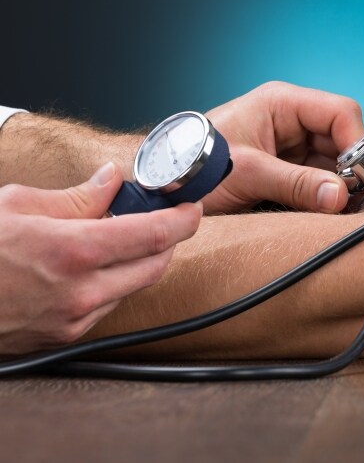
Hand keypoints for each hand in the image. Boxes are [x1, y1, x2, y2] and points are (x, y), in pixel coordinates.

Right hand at [0, 162, 201, 354]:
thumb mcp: (18, 205)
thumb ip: (78, 197)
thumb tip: (112, 181)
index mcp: (71, 251)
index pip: (152, 236)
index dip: (183, 220)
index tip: (193, 208)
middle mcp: (81, 291)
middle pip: (155, 264)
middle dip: (169, 240)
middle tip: (165, 219)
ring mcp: (76, 318)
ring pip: (135, 286)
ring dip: (142, 260)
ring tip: (122, 238)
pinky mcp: (69, 334)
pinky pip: (112, 304)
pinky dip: (117, 281)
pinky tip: (98, 265)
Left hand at [203, 81, 363, 213]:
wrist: (166, 181)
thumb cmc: (194, 162)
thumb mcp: (247, 173)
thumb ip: (296, 184)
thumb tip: (339, 196)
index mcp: (282, 103)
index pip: (339, 113)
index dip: (357, 142)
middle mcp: (290, 121)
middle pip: (340, 140)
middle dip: (351, 170)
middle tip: (358, 200)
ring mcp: (289, 147)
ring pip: (332, 163)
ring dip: (340, 186)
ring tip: (343, 210)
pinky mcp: (285, 170)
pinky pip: (316, 180)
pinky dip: (325, 196)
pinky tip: (328, 212)